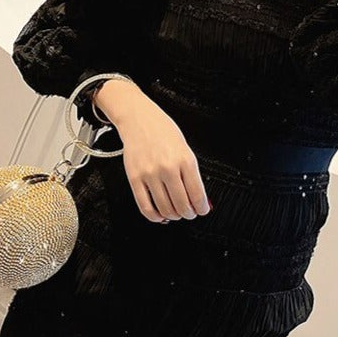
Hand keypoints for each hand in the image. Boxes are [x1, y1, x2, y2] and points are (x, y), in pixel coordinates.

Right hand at [96, 88, 210, 223]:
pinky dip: (154, 216)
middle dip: (189, 213)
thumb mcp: (185, 149)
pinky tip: (159, 215)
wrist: (139, 120)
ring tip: (176, 213)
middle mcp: (168, 168)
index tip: (202, 210)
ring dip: (173, 215)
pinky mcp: (134, 179)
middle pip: (182, 205)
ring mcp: (150, 174)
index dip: (202, 208)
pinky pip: (145, 206)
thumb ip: (192, 174)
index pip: (197, 194)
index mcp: (185, 160)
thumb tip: (199, 199)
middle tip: (190, 213)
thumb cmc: (163, 132)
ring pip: (165, 209)